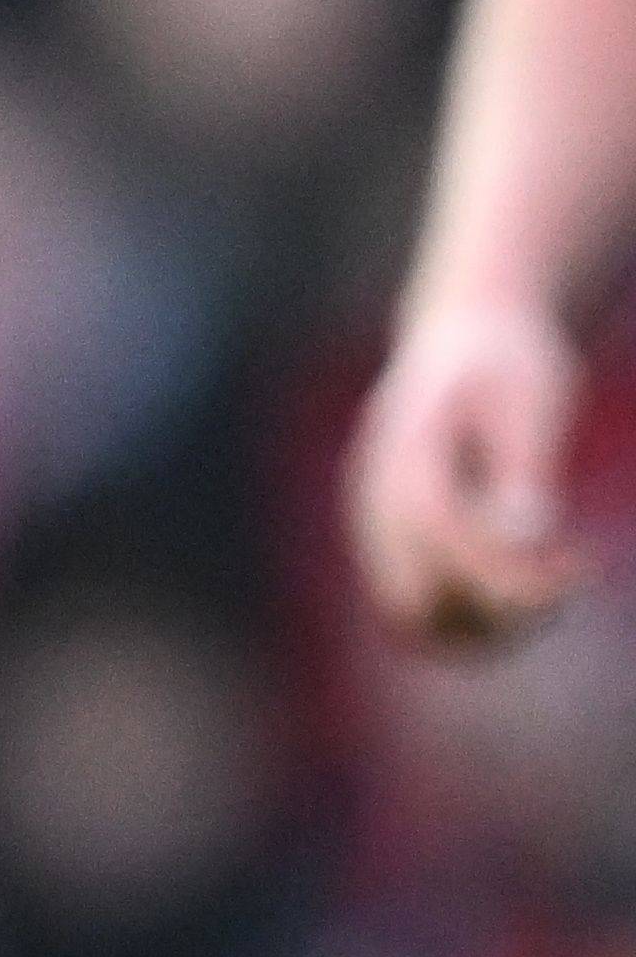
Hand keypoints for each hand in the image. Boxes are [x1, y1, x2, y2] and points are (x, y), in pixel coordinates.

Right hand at [346, 299, 587, 647]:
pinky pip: (427, 606)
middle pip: (415, 602)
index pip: (439, 537)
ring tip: (559, 577)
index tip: (580, 563)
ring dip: (490, 623)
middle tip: (568, 578)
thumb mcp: (532, 398)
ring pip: (417, 620)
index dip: (506, 569)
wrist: (466, 334)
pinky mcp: (395, 543)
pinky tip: (534, 570)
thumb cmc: (509, 360)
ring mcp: (376, 526)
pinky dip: (480, 612)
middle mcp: (376, 498)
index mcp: (405, 451)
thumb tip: (524, 537)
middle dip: (496, 611)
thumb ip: (522, 467)